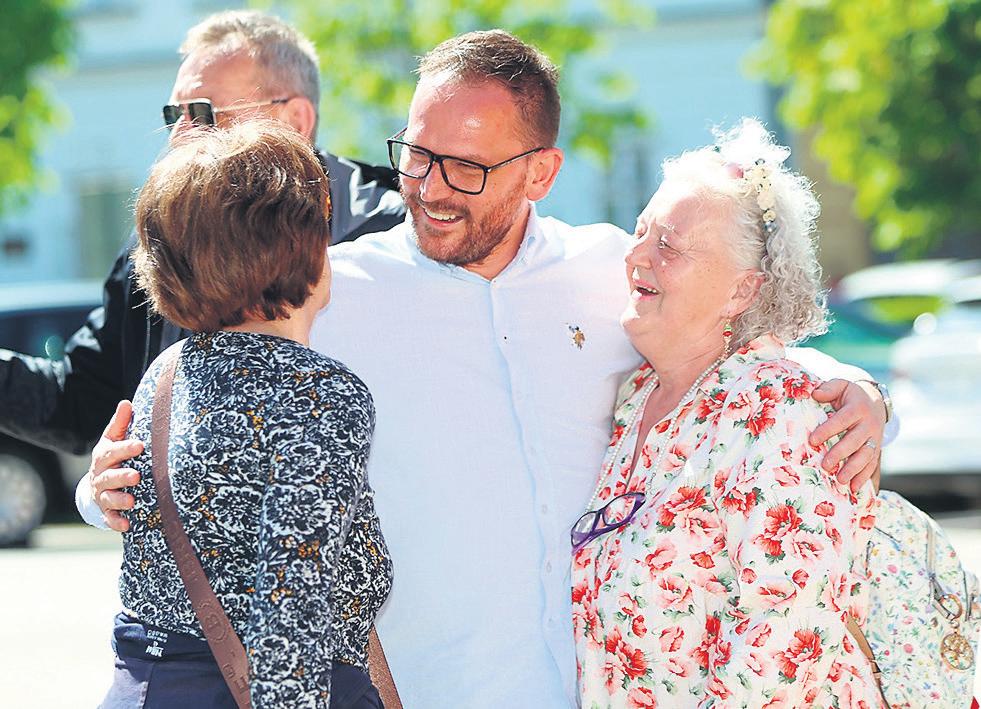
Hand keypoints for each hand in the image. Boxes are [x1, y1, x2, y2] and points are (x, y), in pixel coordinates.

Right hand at [88, 400, 142, 531]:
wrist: (98, 482)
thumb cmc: (113, 456)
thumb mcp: (114, 438)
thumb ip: (120, 423)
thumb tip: (127, 402)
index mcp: (104, 456)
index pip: (112, 451)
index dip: (125, 448)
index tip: (141, 445)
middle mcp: (100, 476)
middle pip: (109, 477)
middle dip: (122, 477)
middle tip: (137, 476)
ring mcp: (102, 494)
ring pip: (108, 498)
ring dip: (119, 500)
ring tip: (132, 501)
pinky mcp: (106, 510)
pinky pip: (109, 518)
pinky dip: (116, 522)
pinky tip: (127, 525)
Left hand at [809, 379, 884, 492]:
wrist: (875, 401)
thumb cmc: (850, 395)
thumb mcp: (842, 385)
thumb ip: (829, 388)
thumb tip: (815, 393)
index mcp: (858, 408)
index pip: (842, 420)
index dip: (828, 430)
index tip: (812, 441)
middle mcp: (869, 424)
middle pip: (855, 441)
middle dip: (840, 454)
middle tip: (825, 465)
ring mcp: (875, 437)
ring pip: (866, 455)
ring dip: (854, 469)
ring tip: (841, 481)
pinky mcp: (877, 448)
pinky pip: (872, 464)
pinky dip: (864, 477)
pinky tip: (854, 488)